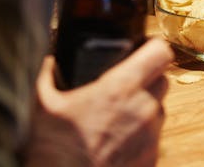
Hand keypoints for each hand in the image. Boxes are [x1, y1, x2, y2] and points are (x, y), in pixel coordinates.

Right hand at [25, 37, 172, 166]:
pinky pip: (153, 139)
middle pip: (162, 81)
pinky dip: (140, 137)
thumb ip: (46, 72)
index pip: (161, 52)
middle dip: (148, 79)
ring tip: (115, 118)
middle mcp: (143, 110)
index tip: (143, 48)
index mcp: (121, 89)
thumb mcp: (40, 104)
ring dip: (144, 109)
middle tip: (125, 85)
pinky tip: (115, 142)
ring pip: (159, 111)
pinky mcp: (151, 160)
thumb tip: (48, 57)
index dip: (153, 47)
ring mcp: (150, 137)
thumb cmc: (50, 149)